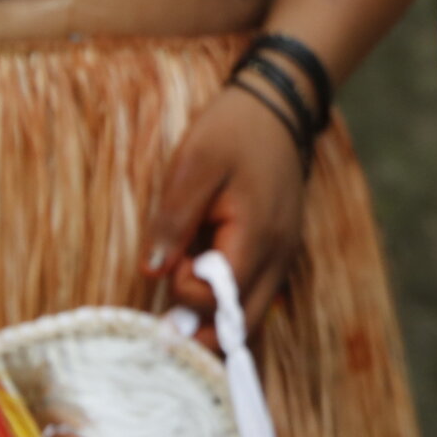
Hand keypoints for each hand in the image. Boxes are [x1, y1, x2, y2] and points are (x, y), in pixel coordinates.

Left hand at [144, 85, 308, 336]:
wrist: (277, 107)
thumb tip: (152, 272)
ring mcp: (283, 257)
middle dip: (201, 330)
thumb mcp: (193, 165)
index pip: (219, 301)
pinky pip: (255, 296)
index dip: (186, 290)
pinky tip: (205, 285)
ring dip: (214, 320)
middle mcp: (278, 257)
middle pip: (243, 328)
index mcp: (257, 236)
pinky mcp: (279, 252)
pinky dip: (228, 306)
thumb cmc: (232, 130)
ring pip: (252, 319)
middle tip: (166, 311)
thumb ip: (173, 220)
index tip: (174, 256)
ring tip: (182, 297)